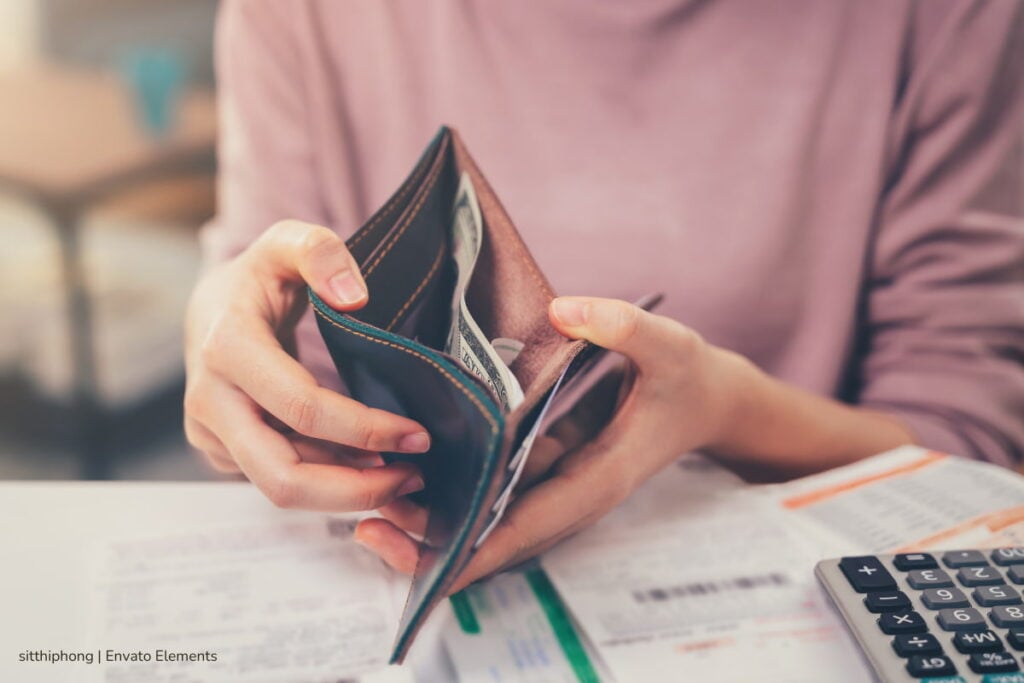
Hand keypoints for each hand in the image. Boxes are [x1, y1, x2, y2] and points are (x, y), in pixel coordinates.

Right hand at [184, 220, 431, 509]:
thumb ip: (320, 252)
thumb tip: (354, 296)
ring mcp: (210, 433)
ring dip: (347, 491)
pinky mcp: (221, 452)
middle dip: (355, 489)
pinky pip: (277, 479)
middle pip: (283, 476)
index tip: (418, 435)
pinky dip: (327, 480)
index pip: (302, 408)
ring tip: (402, 475)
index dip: (364, 429)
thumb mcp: (288, 242)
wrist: (210, 309)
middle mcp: (208, 400)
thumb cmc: (259, 276)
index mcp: (227, 347)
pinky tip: (367, 467)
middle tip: (413, 479)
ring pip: (283, 489)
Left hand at [354, 296, 746, 589]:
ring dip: (434, 519)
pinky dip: (455, 487)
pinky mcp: (547, 466)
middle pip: (494, 538)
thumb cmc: (688, 379)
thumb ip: (623, 327)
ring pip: (488, 519)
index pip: (526, 529)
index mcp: (596, 479)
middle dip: (434, 543)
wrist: (706, 399)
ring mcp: (556, 484)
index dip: (474, 551)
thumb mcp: (669, 345)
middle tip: (368, 528)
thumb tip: (565, 310)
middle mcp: (569, 494)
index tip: (423, 564)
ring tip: (369, 504)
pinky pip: (495, 490)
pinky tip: (409, 464)